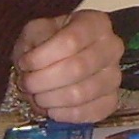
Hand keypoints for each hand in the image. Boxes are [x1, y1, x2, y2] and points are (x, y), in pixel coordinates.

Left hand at [13, 10, 122, 124]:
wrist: (63, 57)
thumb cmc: (49, 40)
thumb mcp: (36, 30)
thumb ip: (32, 42)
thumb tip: (29, 66)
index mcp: (96, 23)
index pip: (70, 41)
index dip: (42, 57)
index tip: (24, 63)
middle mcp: (112, 48)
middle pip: (77, 69)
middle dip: (43, 80)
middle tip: (26, 83)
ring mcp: (115, 76)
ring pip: (81, 93)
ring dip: (51, 99)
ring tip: (36, 96)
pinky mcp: (112, 101)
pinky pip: (90, 113)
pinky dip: (65, 115)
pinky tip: (51, 109)